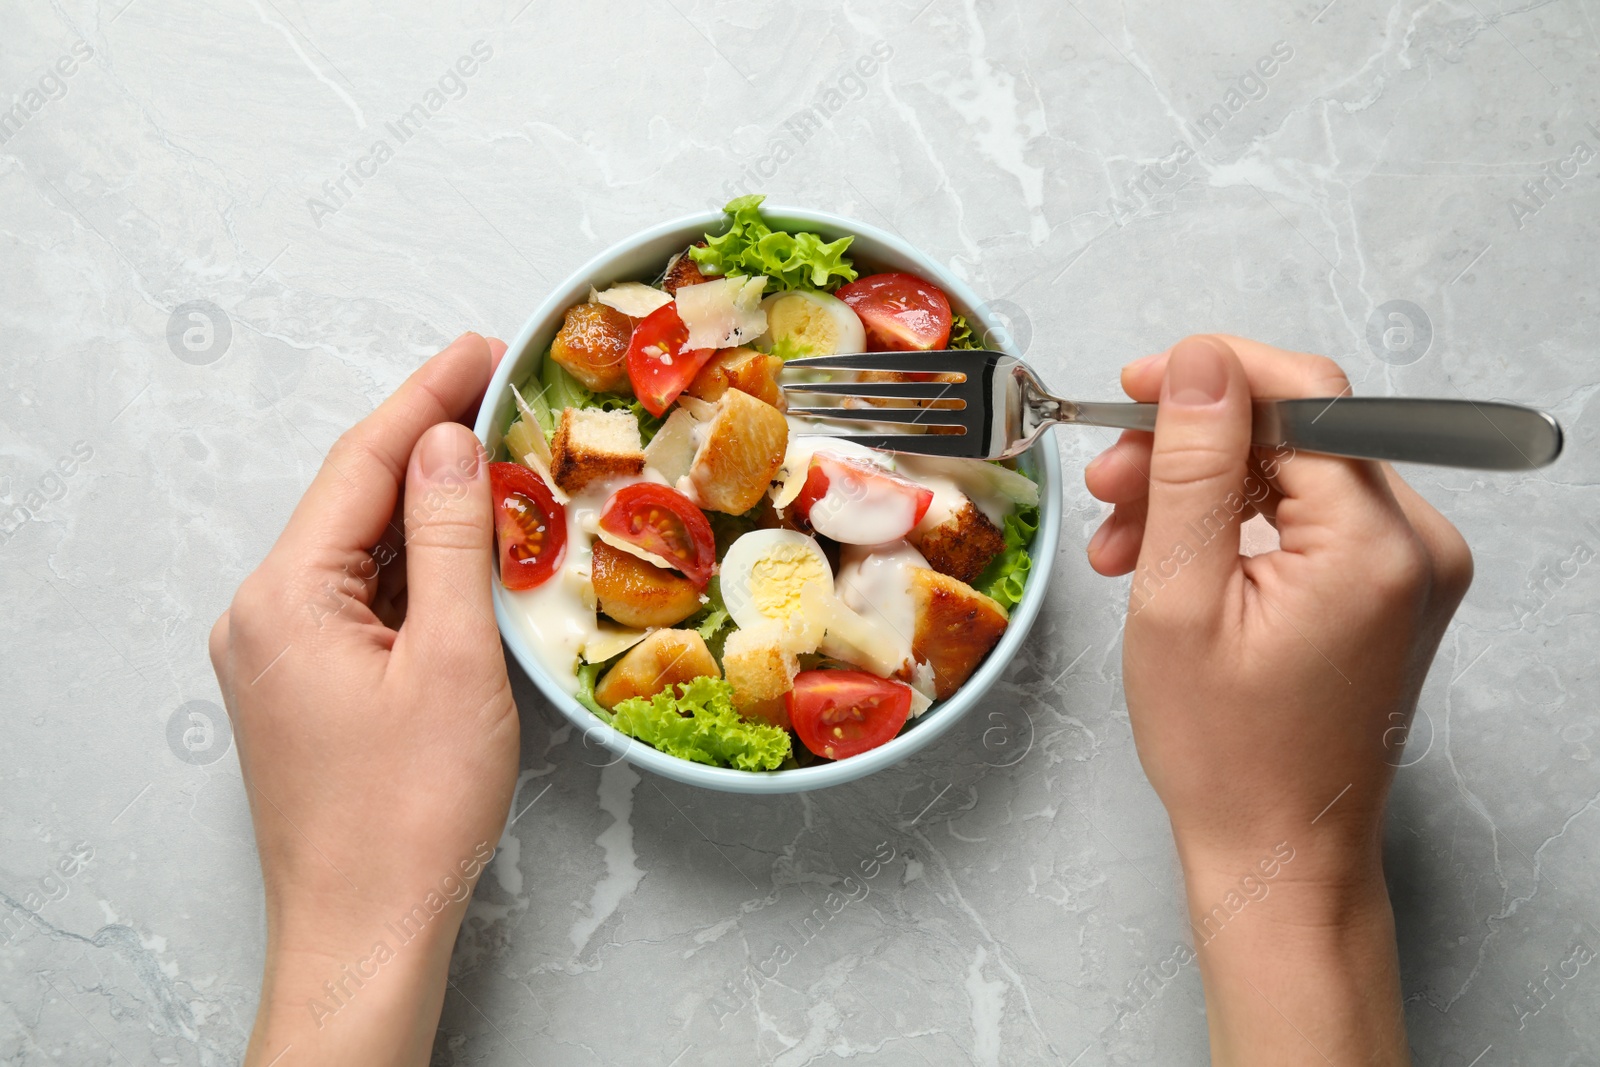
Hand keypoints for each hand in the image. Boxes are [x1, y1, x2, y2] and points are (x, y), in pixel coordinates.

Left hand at [209, 333, 519, 1065]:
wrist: (366, 929)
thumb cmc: (410, 813)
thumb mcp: (451, 663)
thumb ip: (446, 540)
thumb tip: (448, 442)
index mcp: (284, 597)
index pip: (361, 464)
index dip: (427, 396)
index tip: (485, 348)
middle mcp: (264, 615)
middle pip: (354, 499)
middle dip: (429, 443)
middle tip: (504, 392)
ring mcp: (278, 653)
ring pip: (361, 550)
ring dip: (427, 506)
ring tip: (503, 460)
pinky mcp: (304, 686)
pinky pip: (363, 599)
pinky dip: (417, 568)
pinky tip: (469, 551)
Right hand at [1086, 335, 1470, 1064]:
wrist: (1277, 852)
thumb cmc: (1226, 753)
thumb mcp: (1180, 599)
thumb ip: (1191, 469)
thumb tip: (1199, 363)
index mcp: (1375, 545)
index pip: (1306, 397)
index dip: (1210, 378)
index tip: (1133, 388)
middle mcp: (1416, 545)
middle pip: (1296, 433)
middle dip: (1190, 447)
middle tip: (1109, 482)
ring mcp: (1409, 569)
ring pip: (1293, 473)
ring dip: (1200, 490)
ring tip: (1121, 540)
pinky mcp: (1388, 588)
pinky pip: (1306, 518)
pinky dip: (1234, 525)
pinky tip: (1168, 558)